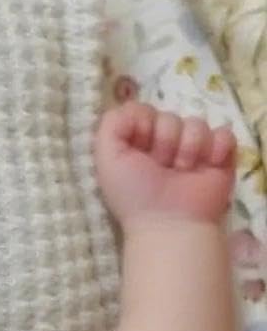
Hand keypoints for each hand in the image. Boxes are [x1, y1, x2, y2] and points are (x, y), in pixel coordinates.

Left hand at [94, 102, 235, 227]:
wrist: (170, 222)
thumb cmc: (134, 193)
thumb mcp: (107, 159)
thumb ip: (111, 125)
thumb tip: (135, 108)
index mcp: (137, 145)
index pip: (144, 112)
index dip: (142, 127)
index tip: (139, 150)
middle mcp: (164, 145)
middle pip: (170, 116)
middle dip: (164, 141)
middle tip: (160, 167)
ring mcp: (193, 150)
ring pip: (196, 123)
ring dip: (187, 149)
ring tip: (182, 172)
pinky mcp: (219, 156)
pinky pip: (223, 133)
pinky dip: (216, 148)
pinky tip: (206, 166)